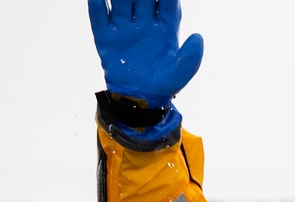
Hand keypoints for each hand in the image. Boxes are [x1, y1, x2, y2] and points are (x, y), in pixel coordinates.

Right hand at [88, 0, 203, 105]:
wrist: (140, 98)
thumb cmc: (164, 84)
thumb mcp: (181, 73)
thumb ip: (192, 57)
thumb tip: (198, 36)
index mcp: (165, 29)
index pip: (167, 5)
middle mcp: (144, 24)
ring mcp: (125, 29)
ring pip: (121, 3)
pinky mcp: (106, 37)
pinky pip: (99, 17)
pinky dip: (96, 5)